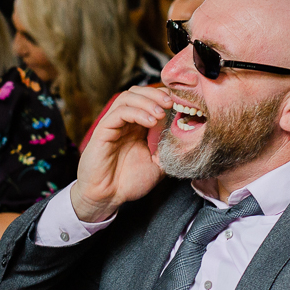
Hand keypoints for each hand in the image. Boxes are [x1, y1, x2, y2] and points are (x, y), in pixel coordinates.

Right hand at [73, 86, 170, 221]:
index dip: (165, 96)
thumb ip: (168, 148)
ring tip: (161, 113)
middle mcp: (125, 122)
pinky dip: (136, 112)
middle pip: (138, 92)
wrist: (108, 197)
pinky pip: (119, 112)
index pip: (149, 100)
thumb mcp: (158, 164)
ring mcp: (113, 124)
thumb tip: (186, 132)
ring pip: (127, 97)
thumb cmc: (129, 182)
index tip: (181, 103)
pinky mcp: (103, 130)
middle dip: (156, 94)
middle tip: (172, 103)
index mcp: (137, 126)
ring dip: (147, 101)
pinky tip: (150, 122)